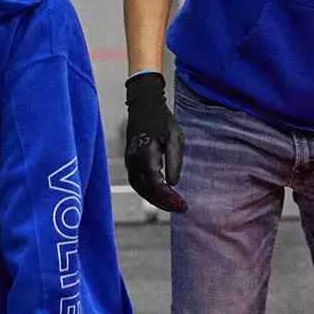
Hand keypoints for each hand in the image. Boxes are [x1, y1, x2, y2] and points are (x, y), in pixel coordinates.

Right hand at [124, 72, 186, 211]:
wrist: (143, 105)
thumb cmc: (162, 120)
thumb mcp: (175, 137)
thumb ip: (174, 160)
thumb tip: (174, 184)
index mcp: (145, 156)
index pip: (157, 186)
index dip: (170, 199)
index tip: (184, 206)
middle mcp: (133, 161)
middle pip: (147, 191)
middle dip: (164, 203)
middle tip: (181, 208)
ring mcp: (129, 162)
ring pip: (140, 189)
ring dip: (156, 200)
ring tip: (172, 205)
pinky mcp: (130, 161)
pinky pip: (138, 182)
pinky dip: (149, 192)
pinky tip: (161, 195)